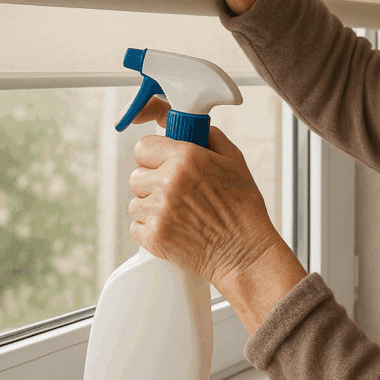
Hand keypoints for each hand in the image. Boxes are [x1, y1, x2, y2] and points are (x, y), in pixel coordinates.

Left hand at [127, 125, 282, 288]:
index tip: (161, 164)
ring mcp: (159, 210)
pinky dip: (150, 229)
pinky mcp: (154, 236)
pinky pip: (136, 227)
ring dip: (150, 207)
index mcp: (187, 157)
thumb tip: (189, 127)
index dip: (153, 156)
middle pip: (136, 176)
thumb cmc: (243, 209)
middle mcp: (169, 181)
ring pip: (135, 202)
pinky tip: (174, 228)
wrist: (244, 252)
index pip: (143, 147)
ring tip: (178, 213)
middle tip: (175, 193)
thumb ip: (208, 137)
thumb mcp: (234, 161)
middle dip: (151, 183)